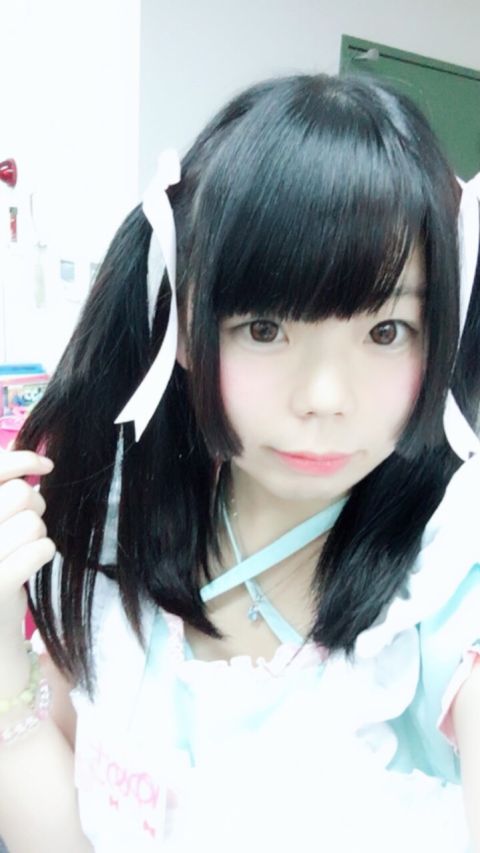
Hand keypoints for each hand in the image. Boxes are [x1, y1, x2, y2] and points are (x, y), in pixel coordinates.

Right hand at [0, 450, 54, 638]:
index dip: (21, 460)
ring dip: (38, 534)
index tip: (45, 464)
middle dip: (34, 507)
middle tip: (27, 526)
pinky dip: (44, 552)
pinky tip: (31, 562)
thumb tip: (18, 454)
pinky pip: (41, 548)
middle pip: (19, 494)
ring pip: (33, 521)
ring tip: (24, 549)